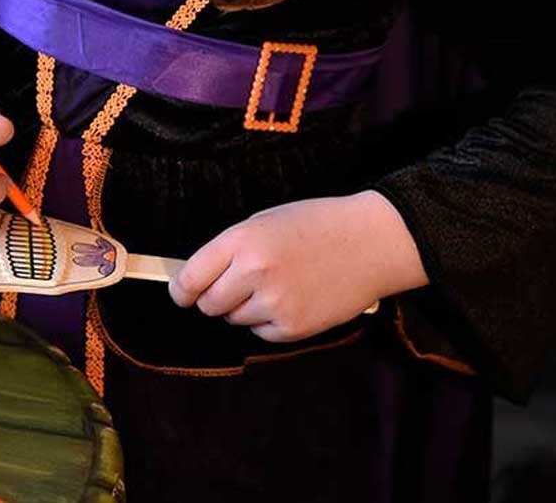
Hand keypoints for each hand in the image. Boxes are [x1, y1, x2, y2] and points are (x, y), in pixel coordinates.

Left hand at [168, 191, 427, 341]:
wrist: (373, 242)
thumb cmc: (317, 225)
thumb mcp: (265, 222)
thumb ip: (229, 250)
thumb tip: (196, 282)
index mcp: (242, 241)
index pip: (190, 280)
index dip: (181, 290)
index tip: (183, 294)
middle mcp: (254, 274)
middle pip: (208, 305)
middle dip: (215, 298)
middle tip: (237, 285)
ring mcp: (275, 303)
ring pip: (234, 320)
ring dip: (244, 308)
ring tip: (276, 285)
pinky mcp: (293, 328)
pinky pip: (261, 333)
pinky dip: (268, 321)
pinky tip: (292, 299)